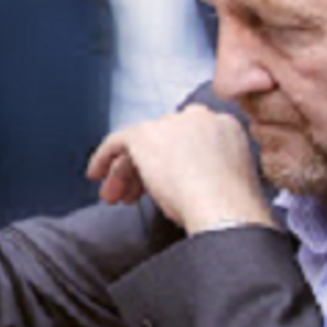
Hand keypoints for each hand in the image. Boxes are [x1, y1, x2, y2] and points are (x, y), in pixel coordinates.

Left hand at [85, 104, 274, 233]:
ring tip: (116, 198)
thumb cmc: (230, 208)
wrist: (224, 208)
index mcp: (225, 128)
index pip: (187, 141)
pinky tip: (96, 175)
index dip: (170, 163)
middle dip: (145, 169)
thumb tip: (181, 182)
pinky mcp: (145, 134)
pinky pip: (117, 141)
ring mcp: (171, 123)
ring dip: (126, 172)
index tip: (161, 184)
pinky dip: (104, 158)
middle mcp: (199, 118)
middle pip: (162, 140)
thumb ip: (206, 170)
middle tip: (133, 195)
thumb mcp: (225, 181)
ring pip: (140, 145)